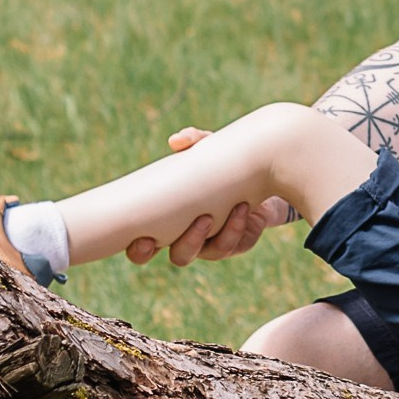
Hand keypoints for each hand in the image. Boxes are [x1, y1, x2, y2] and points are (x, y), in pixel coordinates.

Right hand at [125, 127, 290, 267]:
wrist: (260, 174)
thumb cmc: (220, 164)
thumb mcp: (208, 148)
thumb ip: (193, 140)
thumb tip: (176, 141)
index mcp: (169, 221)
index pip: (145, 246)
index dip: (139, 250)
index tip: (143, 238)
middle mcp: (189, 238)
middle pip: (179, 257)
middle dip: (185, 246)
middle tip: (195, 223)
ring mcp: (214, 244)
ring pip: (209, 253)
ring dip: (211, 235)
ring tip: (220, 212)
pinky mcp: (238, 243)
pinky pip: (234, 245)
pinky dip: (237, 228)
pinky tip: (242, 208)